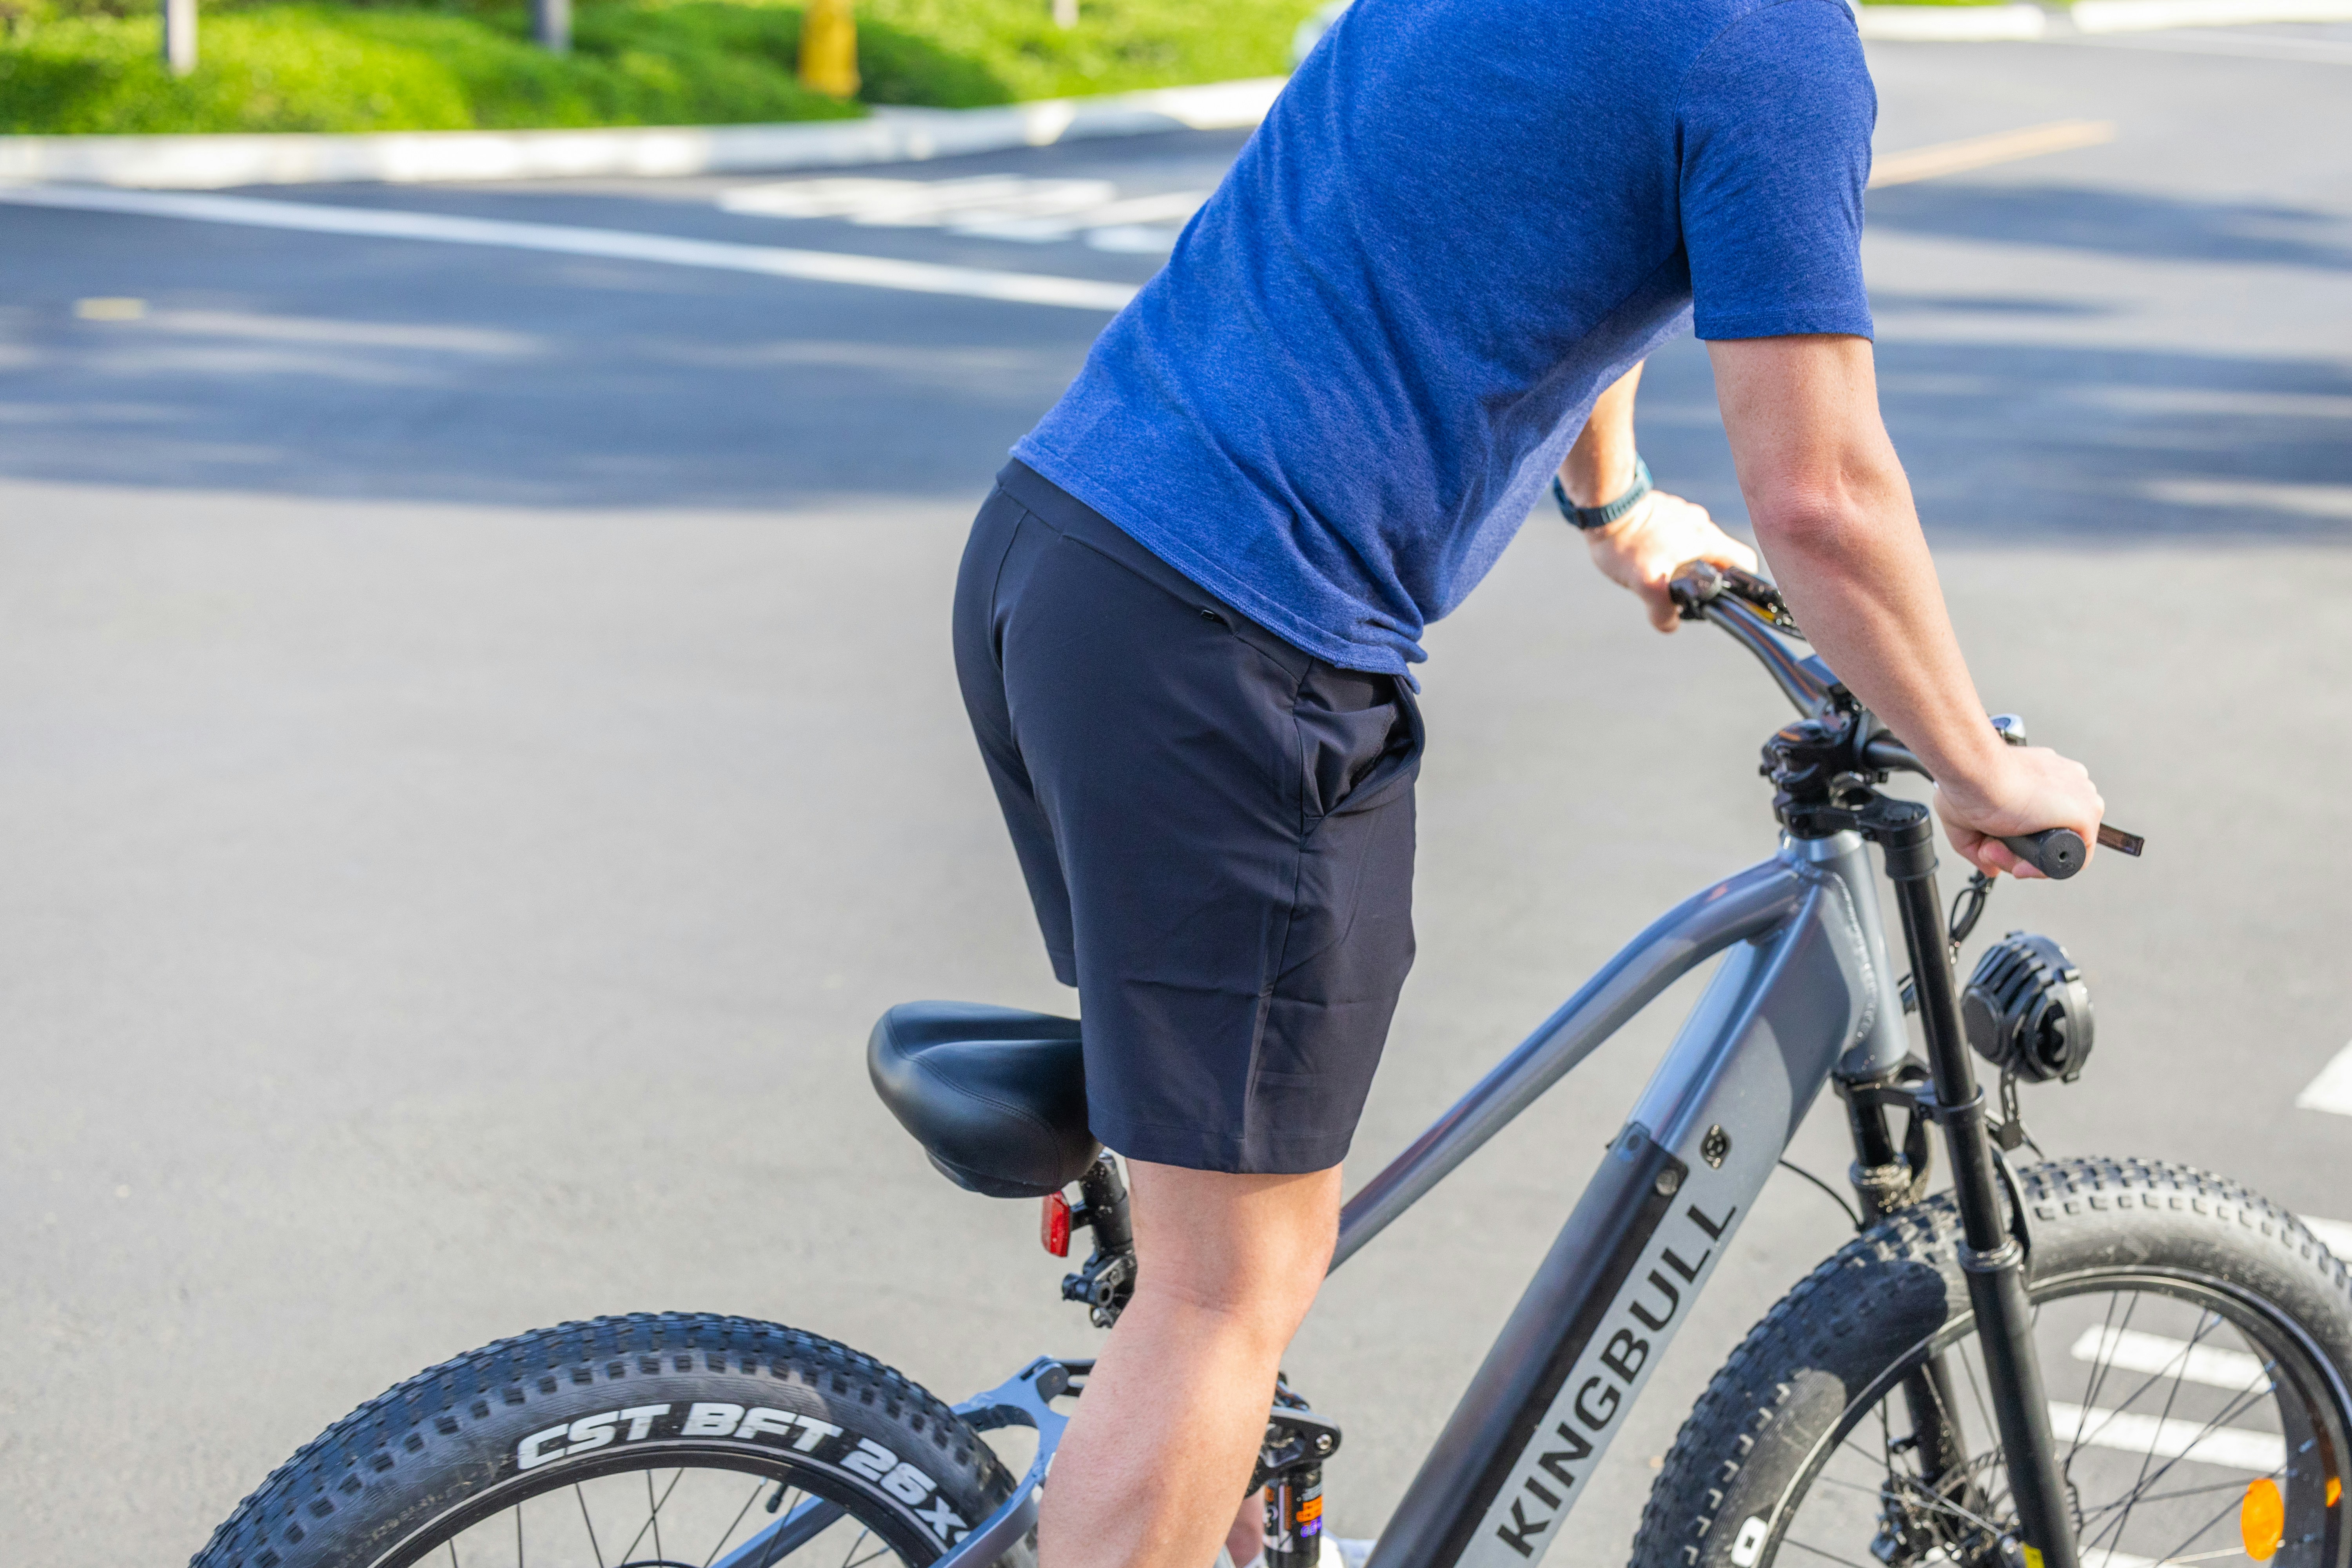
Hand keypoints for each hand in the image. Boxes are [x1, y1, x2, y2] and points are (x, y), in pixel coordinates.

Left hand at [1583, 491, 1758, 632]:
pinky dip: (1666, 547)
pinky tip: (1644, 555)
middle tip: (1680, 592)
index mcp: (1707, 539)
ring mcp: (1683, 513)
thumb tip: (1670, 624)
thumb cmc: (1626, 543)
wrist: (1603, 505)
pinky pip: (1675, 534)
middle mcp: (1701, 523)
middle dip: (1703, 578)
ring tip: (1656, 572)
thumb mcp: (1644, 585)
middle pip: (1717, 558)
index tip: (1723, 598)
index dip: (1741, 584)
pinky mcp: (1665, 510)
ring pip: (1694, 546)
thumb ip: (1662, 610)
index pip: (1744, 562)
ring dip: (1681, 563)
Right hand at [1934, 746, 2104, 878]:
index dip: (2018, 840)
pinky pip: (2075, 858)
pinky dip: (2047, 868)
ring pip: (2060, 847)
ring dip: (2027, 859)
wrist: (1976, 772)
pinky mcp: (2087, 812)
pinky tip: (2021, 863)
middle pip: (2051, 835)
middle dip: (2017, 851)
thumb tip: (1991, 866)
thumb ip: (1979, 842)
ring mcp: (2081, 796)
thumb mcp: (1964, 815)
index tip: (1993, 844)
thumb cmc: (1969, 781)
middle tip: (1990, 849)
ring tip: (1998, 851)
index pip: (2045, 818)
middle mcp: (2067, 782)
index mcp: (2046, 776)